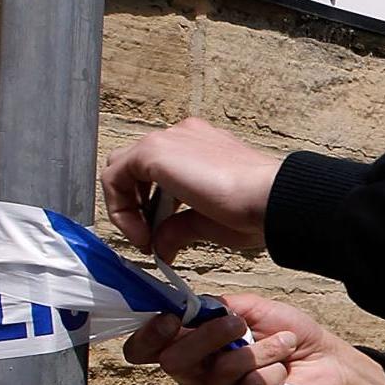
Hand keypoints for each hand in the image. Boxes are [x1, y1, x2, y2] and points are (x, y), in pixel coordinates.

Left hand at [101, 118, 282, 260]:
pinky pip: (114, 177)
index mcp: (202, 146)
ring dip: (127, 207)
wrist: (269, 199)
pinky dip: (120, 208)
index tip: (160, 236)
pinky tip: (142, 232)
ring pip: (121, 169)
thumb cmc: (255, 207)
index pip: (160, 171)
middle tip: (150, 236)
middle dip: (136, 205)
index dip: (152, 208)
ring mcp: (169, 139)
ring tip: (146, 237)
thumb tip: (161, 247)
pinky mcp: (153, 151)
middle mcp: (184, 136)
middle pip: (135, 168)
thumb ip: (177, 228)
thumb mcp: (207, 221)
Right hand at [122, 292, 384, 384]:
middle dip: (208, 337)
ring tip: (282, 347)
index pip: (145, 349)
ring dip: (256, 353)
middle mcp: (196, 376)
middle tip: (240, 325)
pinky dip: (268, 376)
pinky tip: (282, 374)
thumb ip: (218, 305)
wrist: (328, 361)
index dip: (149, 335)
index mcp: (192, 347)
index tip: (173, 319)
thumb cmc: (290, 334)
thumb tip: (189, 306)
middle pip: (172, 362)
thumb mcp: (254, 308)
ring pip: (217, 374)